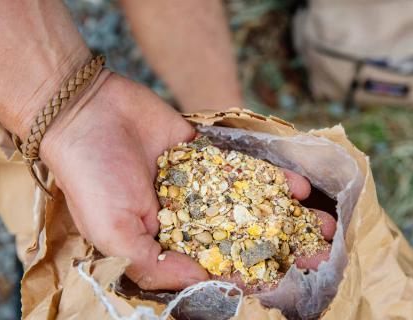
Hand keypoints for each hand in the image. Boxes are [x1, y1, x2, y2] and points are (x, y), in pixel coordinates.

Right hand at [40, 73, 336, 290]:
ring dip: (289, 216)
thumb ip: (157, 265)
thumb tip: (206, 282)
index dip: (251, 276)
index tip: (288, 281)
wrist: (87, 113)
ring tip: (326, 225)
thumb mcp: (115, 235)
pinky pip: (247, 170)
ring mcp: (202, 187)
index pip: (216, 267)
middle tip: (322, 254)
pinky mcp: (210, 157)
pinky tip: (301, 188)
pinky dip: (273, 178)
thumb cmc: (92, 181)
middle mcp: (188, 219)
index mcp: (165, 245)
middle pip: (244, 239)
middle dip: (283, 248)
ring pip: (252, 206)